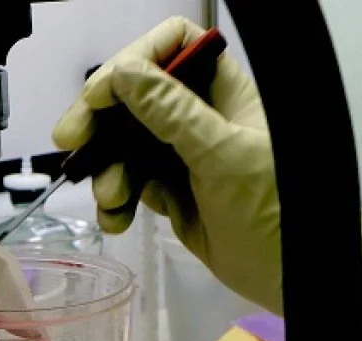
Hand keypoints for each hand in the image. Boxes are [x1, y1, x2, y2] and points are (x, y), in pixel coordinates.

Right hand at [53, 16, 281, 311]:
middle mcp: (199, 114)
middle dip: (100, 119)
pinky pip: (130, 183)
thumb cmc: (273, 207)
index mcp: (221, 90)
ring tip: (112, 200)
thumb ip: (172, 113)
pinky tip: (116, 220)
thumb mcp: (220, 155)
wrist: (290, 272)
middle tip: (71, 142)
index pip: (170, 46)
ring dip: (107, 169)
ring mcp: (183, 153)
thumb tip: (124, 74)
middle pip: (134, 94)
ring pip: (124, 143)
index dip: (133, 62)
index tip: (102, 96)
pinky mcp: (171, 191)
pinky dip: (115, 200)